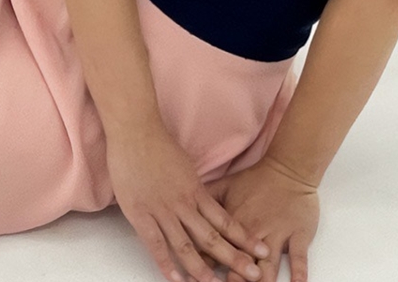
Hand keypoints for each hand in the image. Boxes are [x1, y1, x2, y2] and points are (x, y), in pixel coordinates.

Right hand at [105, 121, 272, 281]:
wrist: (137, 131)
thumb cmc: (159, 144)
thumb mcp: (185, 165)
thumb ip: (193, 186)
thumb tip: (201, 199)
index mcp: (196, 190)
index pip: (225, 220)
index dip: (243, 238)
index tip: (260, 251)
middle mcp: (184, 203)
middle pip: (212, 237)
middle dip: (234, 258)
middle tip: (254, 275)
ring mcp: (163, 210)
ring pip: (187, 246)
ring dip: (203, 269)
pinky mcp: (141, 214)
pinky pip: (156, 244)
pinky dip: (166, 264)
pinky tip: (177, 279)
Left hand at [190, 155, 319, 281]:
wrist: (288, 168)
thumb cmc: (257, 179)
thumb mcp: (226, 184)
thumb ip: (206, 198)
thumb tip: (184, 204)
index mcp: (233, 221)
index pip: (214, 252)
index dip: (203, 269)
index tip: (197, 280)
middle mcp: (254, 231)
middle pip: (241, 263)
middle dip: (235, 281)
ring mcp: (277, 234)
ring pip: (268, 265)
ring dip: (262, 280)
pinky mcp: (298, 234)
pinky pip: (299, 258)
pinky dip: (298, 273)